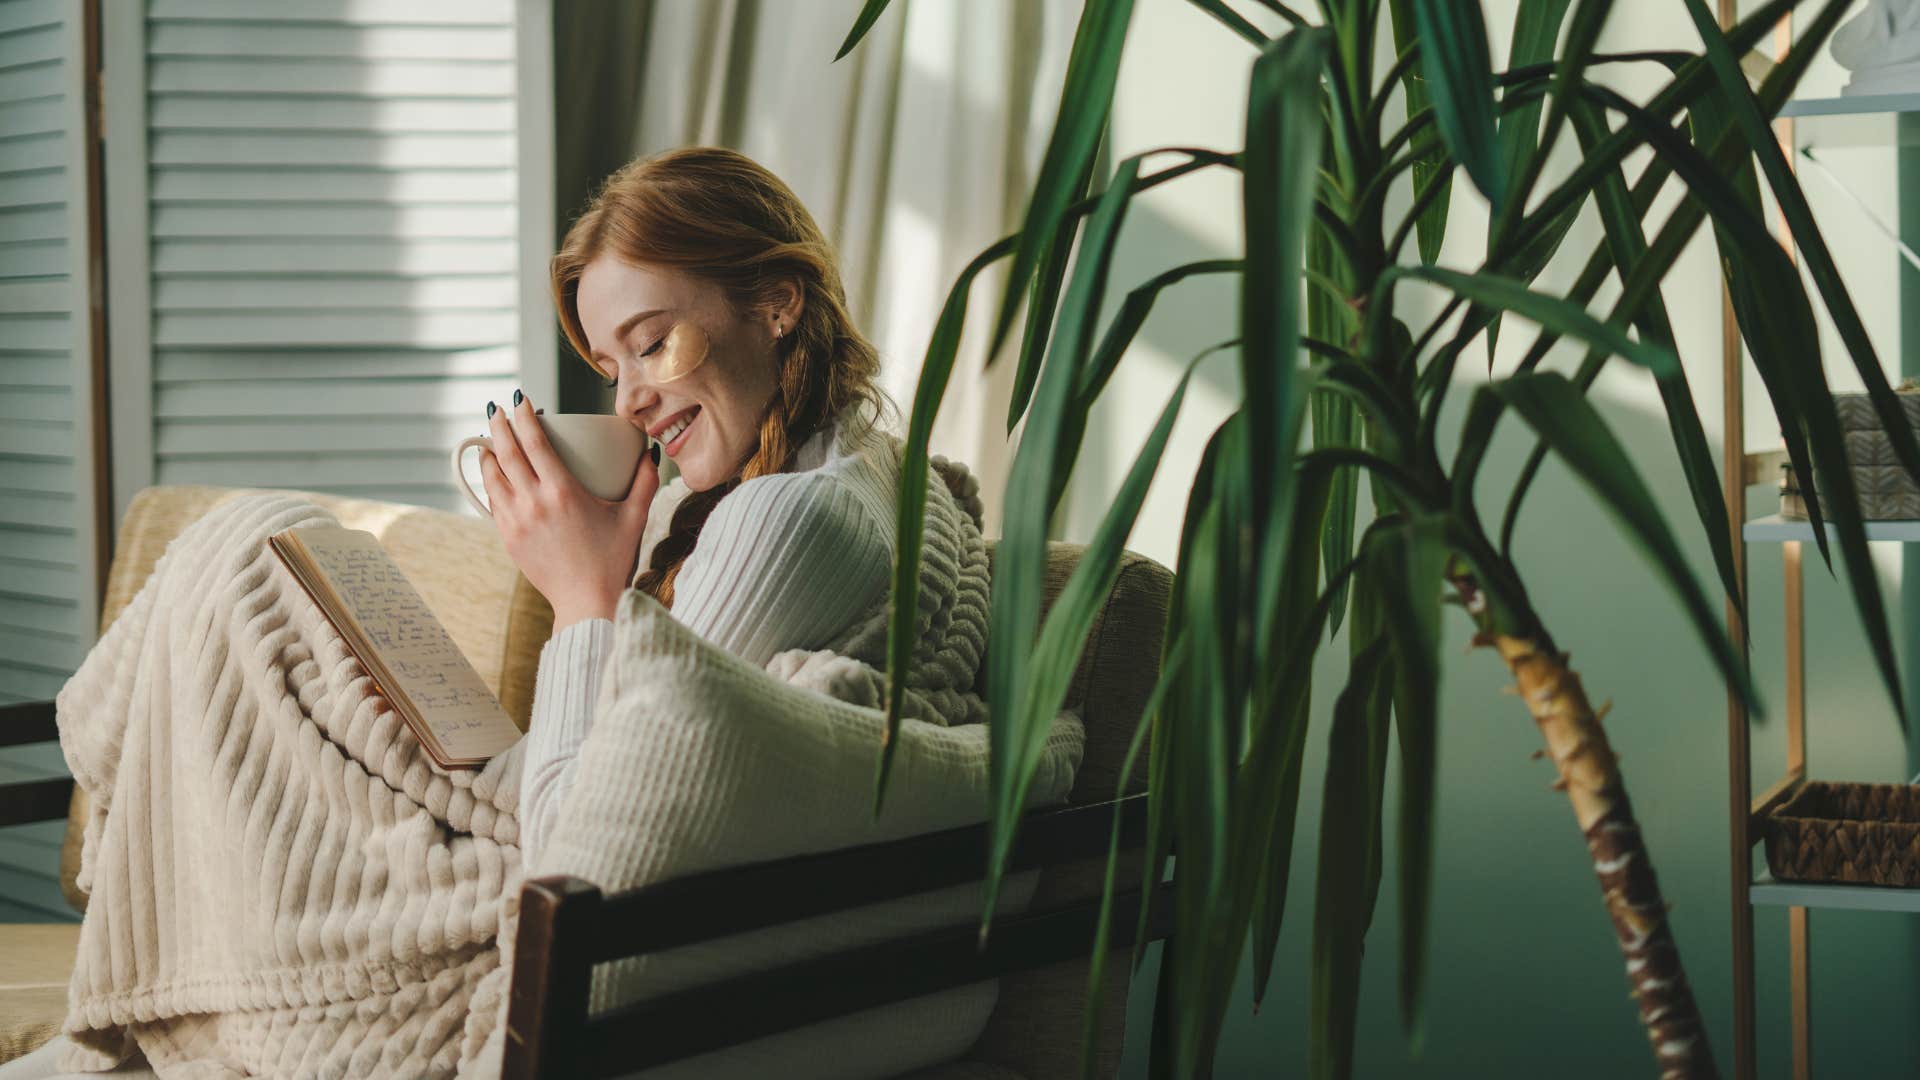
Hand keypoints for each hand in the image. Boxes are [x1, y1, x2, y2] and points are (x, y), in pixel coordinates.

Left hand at [478, 390, 658, 628]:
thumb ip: (645, 482)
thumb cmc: (612, 560)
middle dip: (498, 425)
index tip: (520, 400)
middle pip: (506, 453)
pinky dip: (490, 482)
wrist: (586, 602)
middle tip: (496, 409)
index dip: (523, 417)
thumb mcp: (634, 518)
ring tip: (490, 439)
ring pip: (492, 477)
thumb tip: (649, 452)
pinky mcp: (508, 538)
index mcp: (563, 493)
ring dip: (488, 453)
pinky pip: (492, 501)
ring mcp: (516, 522)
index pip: (535, 443)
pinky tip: (494, 474)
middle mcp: (534, 503)